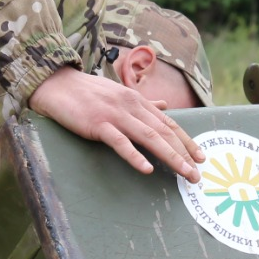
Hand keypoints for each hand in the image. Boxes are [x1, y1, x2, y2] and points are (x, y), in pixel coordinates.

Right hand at [28, 67, 204, 182]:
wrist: (57, 84)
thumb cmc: (87, 91)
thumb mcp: (120, 94)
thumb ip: (144, 103)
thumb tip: (165, 106)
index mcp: (138, 100)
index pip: (169, 123)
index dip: (187, 141)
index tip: (201, 157)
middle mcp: (132, 106)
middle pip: (165, 132)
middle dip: (184, 153)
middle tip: (197, 174)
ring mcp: (115, 115)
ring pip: (150, 137)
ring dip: (171, 157)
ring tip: (185, 173)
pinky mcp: (98, 124)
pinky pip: (120, 142)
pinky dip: (135, 156)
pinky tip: (147, 169)